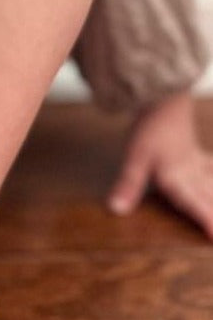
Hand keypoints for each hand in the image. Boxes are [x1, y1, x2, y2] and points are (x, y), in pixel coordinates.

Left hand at [107, 90, 212, 237]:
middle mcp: (192, 174)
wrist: (164, 99)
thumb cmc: (151, 128)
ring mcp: (196, 164)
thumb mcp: (135, 158)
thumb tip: (117, 209)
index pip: (194, 203)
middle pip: (209, 198)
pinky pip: (212, 172)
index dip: (205, 220)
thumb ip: (128, 185)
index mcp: (178, 177)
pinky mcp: (195, 156)